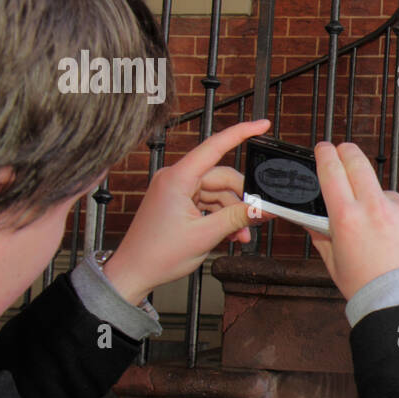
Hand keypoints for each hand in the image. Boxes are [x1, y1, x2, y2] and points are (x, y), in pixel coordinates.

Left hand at [102, 118, 273, 303]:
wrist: (133, 273)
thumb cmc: (157, 255)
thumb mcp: (205, 236)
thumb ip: (238, 218)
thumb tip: (266, 209)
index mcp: (177, 178)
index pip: (215, 146)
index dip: (241, 133)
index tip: (263, 124)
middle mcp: (176, 179)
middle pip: (222, 178)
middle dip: (242, 200)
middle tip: (257, 220)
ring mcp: (176, 191)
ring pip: (218, 194)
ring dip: (233, 214)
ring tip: (241, 236)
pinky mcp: (178, 202)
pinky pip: (208, 203)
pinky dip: (221, 217)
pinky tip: (231, 235)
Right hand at [303, 141, 398, 300]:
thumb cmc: (371, 290)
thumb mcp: (336, 266)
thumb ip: (323, 238)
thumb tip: (312, 222)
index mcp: (347, 219)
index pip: (332, 172)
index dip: (326, 155)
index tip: (324, 148)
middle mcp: (375, 208)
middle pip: (358, 164)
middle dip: (348, 153)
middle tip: (344, 151)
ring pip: (386, 195)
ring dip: (382, 206)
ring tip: (386, 239)